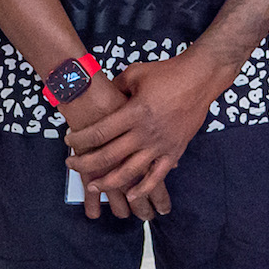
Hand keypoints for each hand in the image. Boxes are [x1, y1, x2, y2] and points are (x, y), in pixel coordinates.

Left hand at [65, 53, 228, 217]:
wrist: (200, 79)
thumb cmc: (167, 73)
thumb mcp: (135, 74)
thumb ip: (116, 88)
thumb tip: (101, 98)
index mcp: (134, 112)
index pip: (99, 132)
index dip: (80, 139)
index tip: (69, 141)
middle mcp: (145, 133)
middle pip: (109, 156)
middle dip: (86, 163)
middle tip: (71, 165)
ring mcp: (160, 145)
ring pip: (129, 172)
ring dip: (109, 182)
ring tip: (94, 186)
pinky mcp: (174, 152)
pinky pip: (157, 176)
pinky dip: (143, 188)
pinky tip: (130, 196)